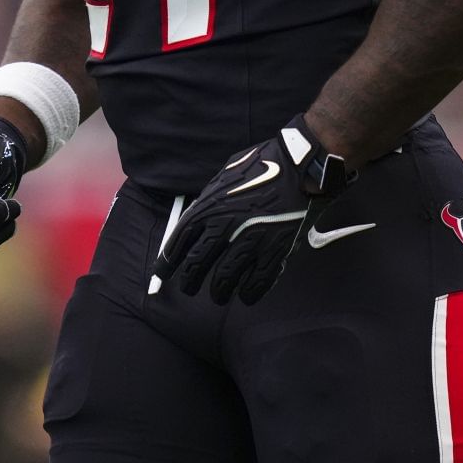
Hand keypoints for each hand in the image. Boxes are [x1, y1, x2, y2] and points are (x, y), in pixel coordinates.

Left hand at [151, 115, 351, 304]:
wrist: (299, 166)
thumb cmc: (261, 166)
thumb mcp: (224, 178)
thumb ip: (208, 201)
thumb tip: (195, 221)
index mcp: (210, 206)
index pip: (180, 241)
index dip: (168, 261)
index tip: (162, 273)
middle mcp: (226, 226)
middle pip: (198, 263)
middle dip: (189, 280)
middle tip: (188, 288)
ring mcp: (251, 240)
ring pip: (226, 278)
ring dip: (218, 291)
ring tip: (217, 295)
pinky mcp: (276, 250)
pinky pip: (258, 281)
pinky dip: (250, 293)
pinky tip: (247, 296)